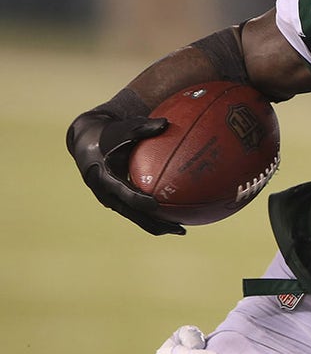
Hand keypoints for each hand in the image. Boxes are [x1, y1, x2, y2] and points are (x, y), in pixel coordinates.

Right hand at [66, 110, 184, 234]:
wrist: (86, 142)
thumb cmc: (108, 133)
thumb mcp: (121, 129)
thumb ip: (142, 128)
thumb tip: (165, 122)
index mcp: (102, 175)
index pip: (122, 191)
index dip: (138, 199)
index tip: (155, 204)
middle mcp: (105, 191)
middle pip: (131, 213)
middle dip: (153, 223)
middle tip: (177, 228)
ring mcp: (110, 198)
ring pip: (134, 216)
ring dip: (156, 225)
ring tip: (180, 230)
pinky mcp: (116, 200)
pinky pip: (135, 212)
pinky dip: (153, 217)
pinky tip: (175, 218)